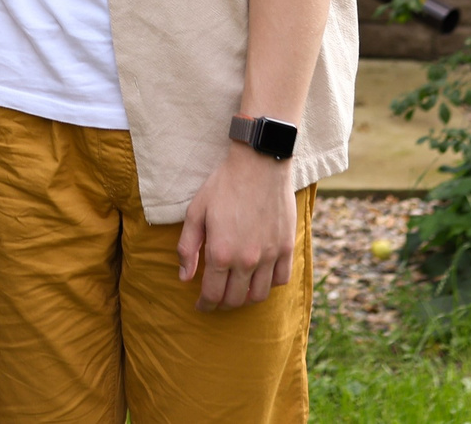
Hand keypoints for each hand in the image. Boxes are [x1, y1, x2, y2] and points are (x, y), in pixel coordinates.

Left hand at [176, 144, 296, 309]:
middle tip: (217, 300)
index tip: (201, 306)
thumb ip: (188, 247)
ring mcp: (269, 255)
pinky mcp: (286, 247)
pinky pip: (281, 279)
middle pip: (235, 299)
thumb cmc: (223, 185)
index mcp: (220, 252)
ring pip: (259, 295)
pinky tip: (260, 278)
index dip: (205, 305)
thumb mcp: (196, 212)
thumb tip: (184, 278)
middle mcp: (246, 259)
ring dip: (246, 299)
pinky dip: (270, 285)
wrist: (259, 164)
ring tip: (238, 292)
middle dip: (223, 304)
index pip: (212, 294)